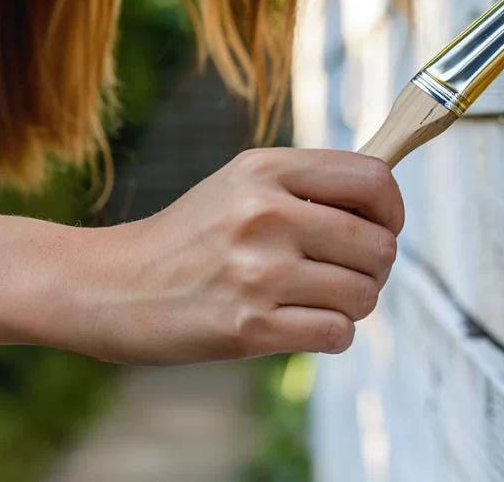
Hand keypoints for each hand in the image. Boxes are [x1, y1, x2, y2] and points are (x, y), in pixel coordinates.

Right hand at [79, 148, 403, 365]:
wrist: (109, 285)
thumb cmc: (189, 237)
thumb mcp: (242, 185)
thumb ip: (309, 185)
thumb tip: (387, 200)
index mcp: (267, 170)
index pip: (374, 179)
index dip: (393, 210)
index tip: (382, 228)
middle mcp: (265, 214)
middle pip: (379, 246)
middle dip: (376, 268)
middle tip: (347, 274)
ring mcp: (257, 272)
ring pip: (363, 294)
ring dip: (353, 305)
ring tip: (318, 300)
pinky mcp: (247, 326)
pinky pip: (336, 333)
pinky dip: (332, 334)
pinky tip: (303, 325)